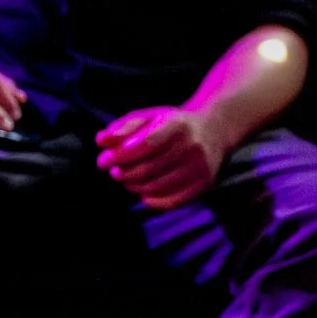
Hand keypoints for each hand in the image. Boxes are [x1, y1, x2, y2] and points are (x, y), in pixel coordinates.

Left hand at [94, 106, 235, 209]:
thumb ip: (124, 128)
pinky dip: (152, 200)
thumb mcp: (150, 117)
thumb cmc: (174, 123)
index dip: (121, 155)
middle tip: (114, 171)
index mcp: (178, 124)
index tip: (104, 160)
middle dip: (123, 173)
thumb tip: (101, 141)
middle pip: (149, 168)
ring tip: (127, 179)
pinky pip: (172, 201)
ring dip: (134, 186)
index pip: (146, 143)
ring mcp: (200, 167)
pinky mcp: (204, 183)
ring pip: (157, 186)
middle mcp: (193, 146)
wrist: (215, 129)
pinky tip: (143, 191)